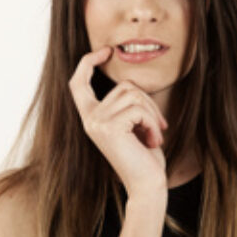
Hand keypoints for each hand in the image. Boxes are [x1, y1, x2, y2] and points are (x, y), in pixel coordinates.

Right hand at [68, 46, 168, 196]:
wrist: (147, 185)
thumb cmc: (144, 157)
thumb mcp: (132, 125)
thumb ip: (125, 104)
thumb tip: (130, 82)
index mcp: (90, 118)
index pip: (78, 83)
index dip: (88, 62)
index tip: (106, 51)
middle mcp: (89, 119)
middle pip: (123, 86)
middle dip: (148, 102)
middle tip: (158, 127)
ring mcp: (96, 122)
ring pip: (133, 95)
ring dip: (152, 114)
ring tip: (154, 136)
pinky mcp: (109, 127)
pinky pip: (139, 109)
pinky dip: (152, 123)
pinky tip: (153, 141)